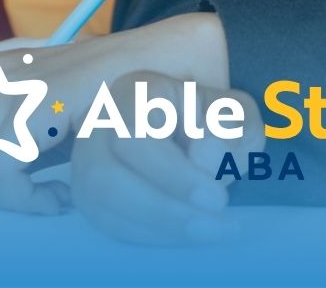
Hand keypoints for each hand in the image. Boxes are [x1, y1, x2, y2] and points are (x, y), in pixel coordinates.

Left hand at [0, 14, 230, 213]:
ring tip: (43, 204)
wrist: (159, 70)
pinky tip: (57, 201)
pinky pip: (1, 169)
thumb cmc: (103, 102)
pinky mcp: (38, 101)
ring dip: (3, 202)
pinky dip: (25, 200)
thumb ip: (1, 130)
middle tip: (8, 205)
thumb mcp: (42, 114)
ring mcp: (14, 84)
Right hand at [71, 71, 263, 244]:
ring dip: (156, 225)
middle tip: (213, 223)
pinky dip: (147, 234)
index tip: (217, 199)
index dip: (173, 175)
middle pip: (105, 173)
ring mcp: (88, 157)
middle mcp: (102, 122)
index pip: (136, 135)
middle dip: (161, 208)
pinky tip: (185, 232)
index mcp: (138, 92)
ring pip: (100, 200)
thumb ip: (231, 126)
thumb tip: (204, 154)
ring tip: (206, 231)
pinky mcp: (89, 191)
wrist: (195, 134)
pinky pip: (106, 221)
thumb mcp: (237, 114)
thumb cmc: (213, 123)